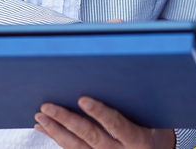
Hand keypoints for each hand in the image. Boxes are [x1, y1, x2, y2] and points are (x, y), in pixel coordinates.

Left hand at [35, 97, 174, 148]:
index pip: (118, 125)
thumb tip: (115, 56)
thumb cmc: (155, 128)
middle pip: (92, 136)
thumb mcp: (154, 113)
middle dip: (67, 120)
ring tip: (41, 116)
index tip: (83, 99)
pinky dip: (57, 139)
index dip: (101, 113)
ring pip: (78, 148)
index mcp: (139, 140)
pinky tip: (45, 128)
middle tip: (48, 106)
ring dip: (57, 131)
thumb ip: (136, 93)